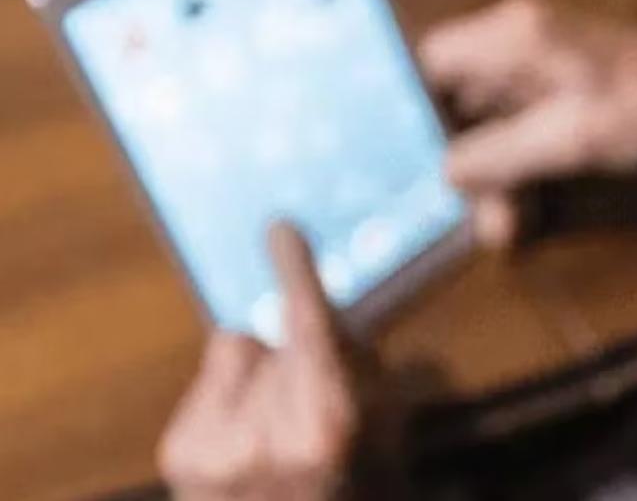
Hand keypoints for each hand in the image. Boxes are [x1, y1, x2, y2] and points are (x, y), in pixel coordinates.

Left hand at [159, 224, 360, 500]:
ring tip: (276, 425)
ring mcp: (215, 446)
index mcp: (329, 423)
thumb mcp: (388, 432)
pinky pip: (209, 383)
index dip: (295, 269)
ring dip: (257, 373)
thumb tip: (327, 312)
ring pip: (236, 349)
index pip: (308, 322)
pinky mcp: (182, 454)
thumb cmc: (359, 489)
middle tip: (312, 396)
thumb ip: (361, 369)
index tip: (280, 228)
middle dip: (294, 351)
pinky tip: (248, 442)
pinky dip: (229, 400)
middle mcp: (265, 432)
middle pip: (273, 338)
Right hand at [420, 0, 636, 247]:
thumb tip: (445, 174)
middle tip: (463, 212)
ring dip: (492, 177)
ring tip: (500, 229)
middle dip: (458, 159)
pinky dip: (519, 172)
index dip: (411, 106)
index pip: (431, 59)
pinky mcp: (570, 97)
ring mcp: (547, 71)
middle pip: (458, 99)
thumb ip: (498, 155)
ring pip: (491, 124)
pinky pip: (523, 133)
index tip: (403, 160)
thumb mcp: (566, 139)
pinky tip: (521, 216)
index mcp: (514, 34)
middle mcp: (522, 44)